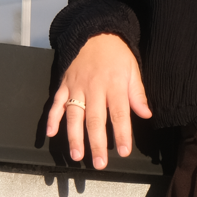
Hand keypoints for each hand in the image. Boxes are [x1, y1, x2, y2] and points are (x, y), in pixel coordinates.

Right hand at [46, 36, 151, 168]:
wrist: (94, 32)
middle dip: (97, 143)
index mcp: (114, 85)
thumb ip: (137, 94)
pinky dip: (52, 118)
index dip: (122, 134)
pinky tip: (50, 133)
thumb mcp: (133, 70)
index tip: (124, 151)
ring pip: (74, 115)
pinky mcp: (63, 84)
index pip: (119, 114)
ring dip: (74, 136)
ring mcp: (76, 86)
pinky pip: (56, 102)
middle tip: (99, 163)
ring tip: (76, 155)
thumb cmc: (117, 55)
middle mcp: (94, 88)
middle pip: (95, 119)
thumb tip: (146, 114)